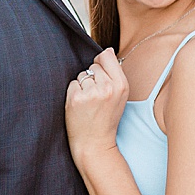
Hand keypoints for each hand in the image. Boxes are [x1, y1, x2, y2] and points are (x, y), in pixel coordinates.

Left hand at [65, 48, 127, 163]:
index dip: (101, 64)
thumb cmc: (106, 119)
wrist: (95, 144)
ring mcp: (91, 92)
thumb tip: (107, 50)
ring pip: (82, 75)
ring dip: (82, 86)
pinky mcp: (75, 98)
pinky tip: (80, 106)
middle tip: (96, 98)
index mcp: (121, 85)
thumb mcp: (119, 96)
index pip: (107, 56)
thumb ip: (114, 74)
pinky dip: (73, 93)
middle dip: (92, 78)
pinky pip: (72, 84)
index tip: (101, 77)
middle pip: (93, 66)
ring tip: (88, 103)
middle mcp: (108, 87)